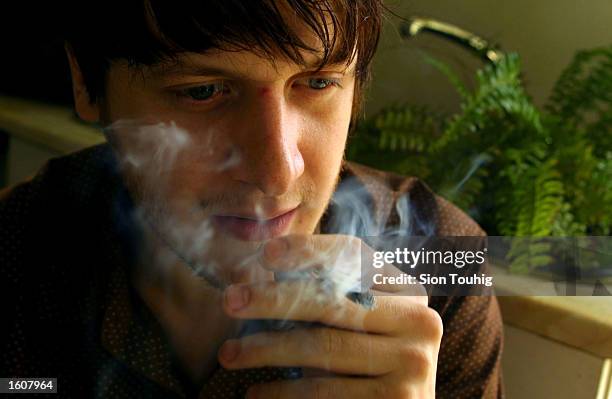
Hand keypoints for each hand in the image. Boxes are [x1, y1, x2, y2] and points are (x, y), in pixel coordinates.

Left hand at [217, 234, 442, 398]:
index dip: (310, 251)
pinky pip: (325, 392)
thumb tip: (254, 273)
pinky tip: (257, 392)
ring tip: (229, 355)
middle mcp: (419, 322)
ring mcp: (412, 363)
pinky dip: (283, 392)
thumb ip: (322, 294)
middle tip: (230, 300)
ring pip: (323, 348)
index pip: (356, 257)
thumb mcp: (354, 320)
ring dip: (267, 349)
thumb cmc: (366, 359)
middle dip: (274, 299)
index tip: (267, 254)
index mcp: (407, 291)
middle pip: (333, 301)